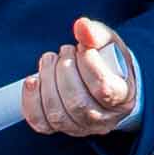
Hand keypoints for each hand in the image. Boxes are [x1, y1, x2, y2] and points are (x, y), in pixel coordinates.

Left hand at [21, 18, 137, 139]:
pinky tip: (33, 81)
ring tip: (50, 60)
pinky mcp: (60, 128)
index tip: (83, 48)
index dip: (88, 66)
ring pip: (57, 114)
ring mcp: (81, 128)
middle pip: (77, 103)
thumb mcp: (109, 44)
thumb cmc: (109, 63)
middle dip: (64, 70)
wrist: (106, 83)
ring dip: (47, 80)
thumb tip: (80, 26)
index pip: (104, 89)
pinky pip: (41, 123)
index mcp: (122, 98)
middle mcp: (103, 119)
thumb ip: (97, 34)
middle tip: (65, 51)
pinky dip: (31, 101)